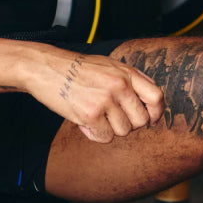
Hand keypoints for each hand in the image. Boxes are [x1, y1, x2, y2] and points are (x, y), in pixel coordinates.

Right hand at [31, 51, 164, 143]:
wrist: (45, 68)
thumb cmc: (76, 69)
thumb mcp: (108, 65)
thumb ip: (130, 79)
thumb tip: (151, 99)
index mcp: (126, 73)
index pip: (156, 97)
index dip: (157, 113)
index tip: (152, 120)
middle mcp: (119, 85)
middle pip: (141, 120)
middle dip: (130, 124)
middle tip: (113, 119)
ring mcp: (105, 99)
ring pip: (124, 131)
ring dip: (110, 129)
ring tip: (96, 117)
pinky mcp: (90, 114)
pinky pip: (105, 137)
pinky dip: (95, 134)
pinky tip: (85, 123)